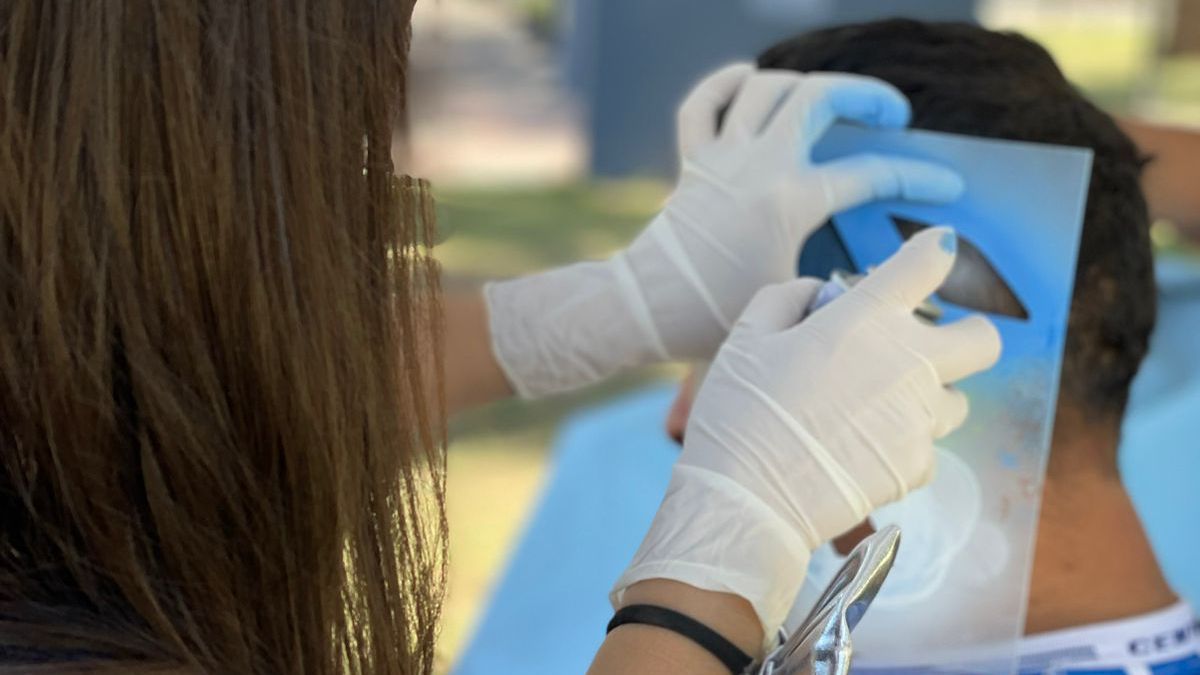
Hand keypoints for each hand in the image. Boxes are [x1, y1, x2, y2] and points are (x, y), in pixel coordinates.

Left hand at [485, 64, 963, 397]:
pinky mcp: (691, 161)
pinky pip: (701, 102)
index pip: (871, 174)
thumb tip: (882, 277)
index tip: (948, 186)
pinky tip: (751, 80)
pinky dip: (726, 83)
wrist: (643, 311)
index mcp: (789, 200)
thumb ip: (843, 281)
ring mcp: (721, 157)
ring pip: (764, 86)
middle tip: (893, 115)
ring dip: (804, 83)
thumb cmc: (715, 316)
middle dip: (866, 95)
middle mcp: (757, 165)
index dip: (918, 178)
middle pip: (817, 96)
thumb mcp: (795, 299)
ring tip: (832, 100)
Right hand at [611, 228, 1001, 646]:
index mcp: (866, 319)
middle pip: (983, 339)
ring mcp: (920, 418)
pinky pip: (929, 449)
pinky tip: (863, 450)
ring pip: (957, 400)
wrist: (747, 498)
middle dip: (968, 334)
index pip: (926, 263)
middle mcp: (908, 363)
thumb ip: (788, 298)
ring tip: (879, 409)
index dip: (933, 252)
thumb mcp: (746, 337)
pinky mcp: (918, 466)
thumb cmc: (740, 412)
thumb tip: (818, 293)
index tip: (934, 252)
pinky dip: (904, 445)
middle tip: (931, 346)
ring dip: (929, 397)